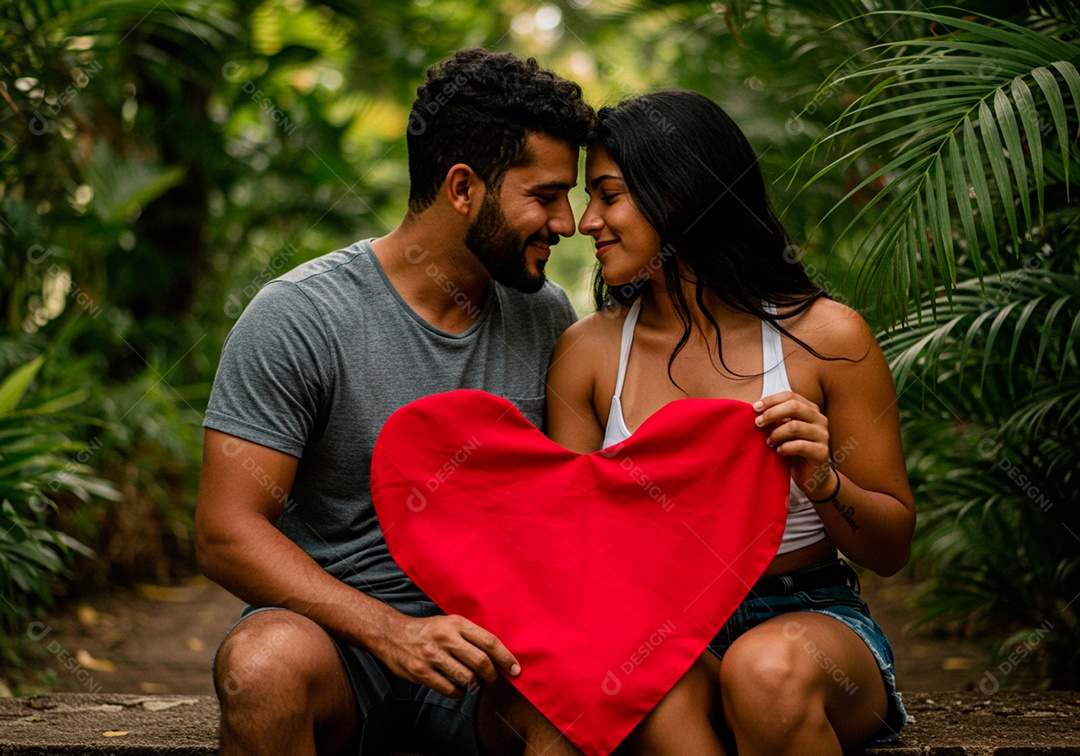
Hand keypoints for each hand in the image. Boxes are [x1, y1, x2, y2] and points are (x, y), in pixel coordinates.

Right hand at [373, 611, 520, 697]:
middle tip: (493, 680)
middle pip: (481, 661)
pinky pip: (449, 689)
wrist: (391, 634)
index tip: (516, 670)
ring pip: (467, 678)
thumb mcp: (450, 622)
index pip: (489, 641)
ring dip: (475, 686)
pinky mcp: (421, 672)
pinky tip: (458, 689)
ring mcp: (432, 656)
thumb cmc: (428, 630)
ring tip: (474, 684)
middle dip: (492, 676)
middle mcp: (445, 638)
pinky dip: (459, 693)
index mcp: (456, 623)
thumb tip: (498, 655)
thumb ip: (471, 635)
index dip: (506, 658)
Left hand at [753, 391, 835, 498]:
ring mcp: (823, 435)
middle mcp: (819, 419)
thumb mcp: (785, 430)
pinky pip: (800, 446)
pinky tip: (779, 451)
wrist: (811, 475)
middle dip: (772, 414)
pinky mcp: (822, 452)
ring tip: (769, 443)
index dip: (771, 400)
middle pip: (794, 406)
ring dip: (776, 434)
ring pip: (795, 426)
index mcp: (810, 410)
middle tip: (758, 424)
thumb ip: (777, 418)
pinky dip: (785, 448)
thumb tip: (757, 408)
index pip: (790, 396)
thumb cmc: (794, 450)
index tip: (755, 408)